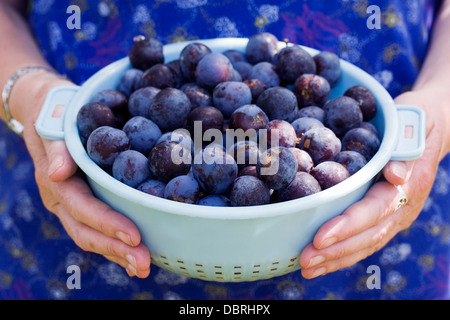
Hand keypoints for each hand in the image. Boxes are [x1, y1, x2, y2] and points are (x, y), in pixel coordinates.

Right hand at [11, 71, 150, 277]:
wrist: (45, 109)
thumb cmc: (55, 110)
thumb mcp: (54, 119)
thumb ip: (57, 147)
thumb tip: (58, 173)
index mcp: (55, 181)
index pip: (82, 208)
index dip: (107, 223)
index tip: (134, 236)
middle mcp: (60, 200)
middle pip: (86, 232)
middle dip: (116, 250)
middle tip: (145, 263)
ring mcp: (69, 206)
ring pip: (91, 237)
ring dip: (117, 255)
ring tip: (144, 267)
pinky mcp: (81, 205)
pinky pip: (95, 230)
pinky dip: (114, 246)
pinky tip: (133, 257)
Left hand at [299, 89, 448, 278]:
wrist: (434, 128)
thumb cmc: (418, 120)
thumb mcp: (415, 122)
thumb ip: (405, 147)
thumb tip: (395, 174)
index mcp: (409, 186)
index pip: (375, 210)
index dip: (348, 226)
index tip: (320, 237)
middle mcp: (404, 207)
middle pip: (368, 236)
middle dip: (336, 251)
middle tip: (305, 259)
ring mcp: (396, 216)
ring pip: (366, 245)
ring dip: (336, 259)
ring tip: (307, 268)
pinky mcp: (386, 219)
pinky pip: (365, 242)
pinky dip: (343, 255)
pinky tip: (321, 263)